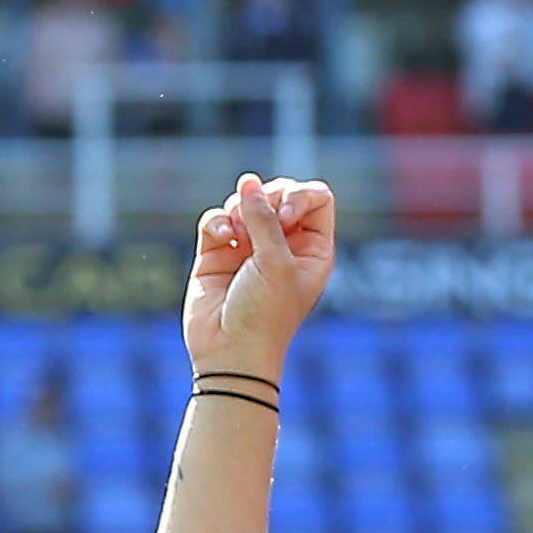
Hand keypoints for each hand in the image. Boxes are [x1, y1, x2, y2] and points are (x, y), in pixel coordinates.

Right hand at [182, 172, 336, 376]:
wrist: (229, 352)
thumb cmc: (265, 314)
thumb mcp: (276, 262)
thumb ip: (264, 218)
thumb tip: (248, 181)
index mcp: (312, 248)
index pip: (315, 197)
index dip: (299, 196)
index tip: (284, 218)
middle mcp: (283, 245)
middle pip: (279, 194)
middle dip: (266, 199)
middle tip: (257, 222)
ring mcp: (249, 249)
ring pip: (245, 203)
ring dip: (239, 211)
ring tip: (236, 237)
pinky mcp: (217, 255)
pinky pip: (217, 220)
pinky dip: (218, 222)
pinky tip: (221, 238)